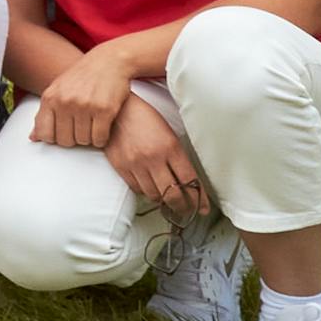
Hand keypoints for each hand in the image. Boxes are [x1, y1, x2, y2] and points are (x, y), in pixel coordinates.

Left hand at [33, 45, 137, 151]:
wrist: (108, 61)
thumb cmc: (81, 78)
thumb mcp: (57, 90)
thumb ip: (45, 114)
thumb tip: (32, 138)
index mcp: (50, 98)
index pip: (45, 134)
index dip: (55, 139)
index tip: (63, 133)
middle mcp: (65, 102)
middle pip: (65, 141)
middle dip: (73, 139)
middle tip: (80, 129)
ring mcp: (84, 106)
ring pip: (83, 141)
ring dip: (89, 139)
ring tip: (91, 126)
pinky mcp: (104, 110)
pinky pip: (99, 138)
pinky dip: (101, 139)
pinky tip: (102, 129)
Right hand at [105, 97, 211, 221]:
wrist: (116, 110)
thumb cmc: (144, 118)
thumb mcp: (168, 132)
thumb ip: (177, 156)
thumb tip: (187, 181)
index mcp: (171, 147)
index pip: (190, 181)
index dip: (199, 199)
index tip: (203, 208)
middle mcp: (154, 158)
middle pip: (173, 195)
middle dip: (183, 207)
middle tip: (186, 210)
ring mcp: (136, 163)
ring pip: (154, 195)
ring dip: (163, 200)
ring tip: (167, 199)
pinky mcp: (121, 166)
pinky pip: (136, 189)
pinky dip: (145, 192)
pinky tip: (150, 188)